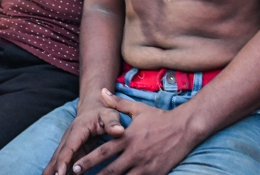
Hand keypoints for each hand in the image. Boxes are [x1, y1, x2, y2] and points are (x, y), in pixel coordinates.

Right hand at [43, 97, 124, 174]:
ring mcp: (68, 144)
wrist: (94, 108)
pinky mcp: (70, 151)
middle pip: (58, 156)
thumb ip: (113, 123)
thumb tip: (118, 131)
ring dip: (52, 171)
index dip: (63, 161)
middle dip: (53, 170)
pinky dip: (59, 171)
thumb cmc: (104, 112)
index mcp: (78, 130)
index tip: (60, 174)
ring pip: (57, 160)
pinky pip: (63, 163)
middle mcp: (69, 137)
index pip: (68, 147)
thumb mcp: (110, 115)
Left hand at [70, 89, 196, 174]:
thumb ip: (117, 103)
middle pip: (110, 170)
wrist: (185, 127)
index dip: (88, 160)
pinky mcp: (155, 173)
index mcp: (127, 138)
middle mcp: (134, 153)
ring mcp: (145, 165)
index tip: (75, 166)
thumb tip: (102, 92)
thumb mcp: (137, 109)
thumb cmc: (159, 117)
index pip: (104, 151)